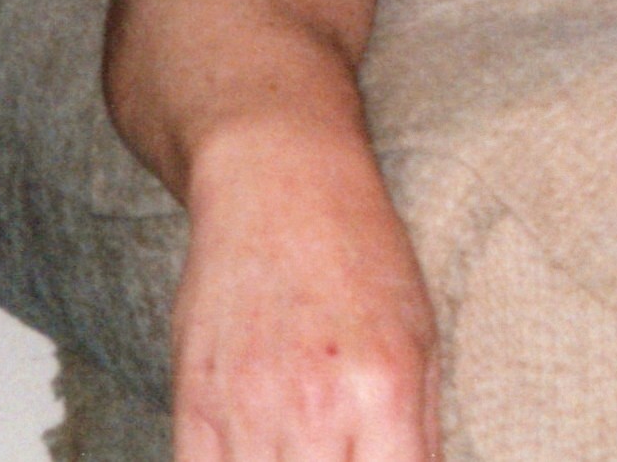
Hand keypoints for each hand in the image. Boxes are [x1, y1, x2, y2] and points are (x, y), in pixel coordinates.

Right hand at [170, 118, 442, 461]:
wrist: (277, 181)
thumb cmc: (360, 251)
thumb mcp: (422, 334)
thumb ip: (419, 428)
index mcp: (385, 390)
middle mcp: (317, 410)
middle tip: (343, 449)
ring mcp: (248, 411)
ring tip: (306, 446)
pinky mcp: (194, 404)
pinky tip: (260, 452)